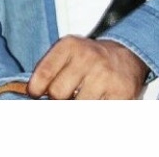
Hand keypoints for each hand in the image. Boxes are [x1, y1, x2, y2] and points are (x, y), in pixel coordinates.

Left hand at [27, 36, 148, 99]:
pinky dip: (94, 111)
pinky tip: (97, 101)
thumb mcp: (67, 54)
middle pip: (58, 94)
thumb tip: (33, 96)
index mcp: (70, 45)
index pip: (44, 73)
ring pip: (77, 107)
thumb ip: (49, 72)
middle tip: (65, 96)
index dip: (36, 89)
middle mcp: (87, 57)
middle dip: (58, 100)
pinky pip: (98, 112)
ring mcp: (105, 75)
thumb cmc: (88, 59)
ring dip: (77, 107)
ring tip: (82, 98)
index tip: (36, 94)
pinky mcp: (121, 93)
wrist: (125, 56)